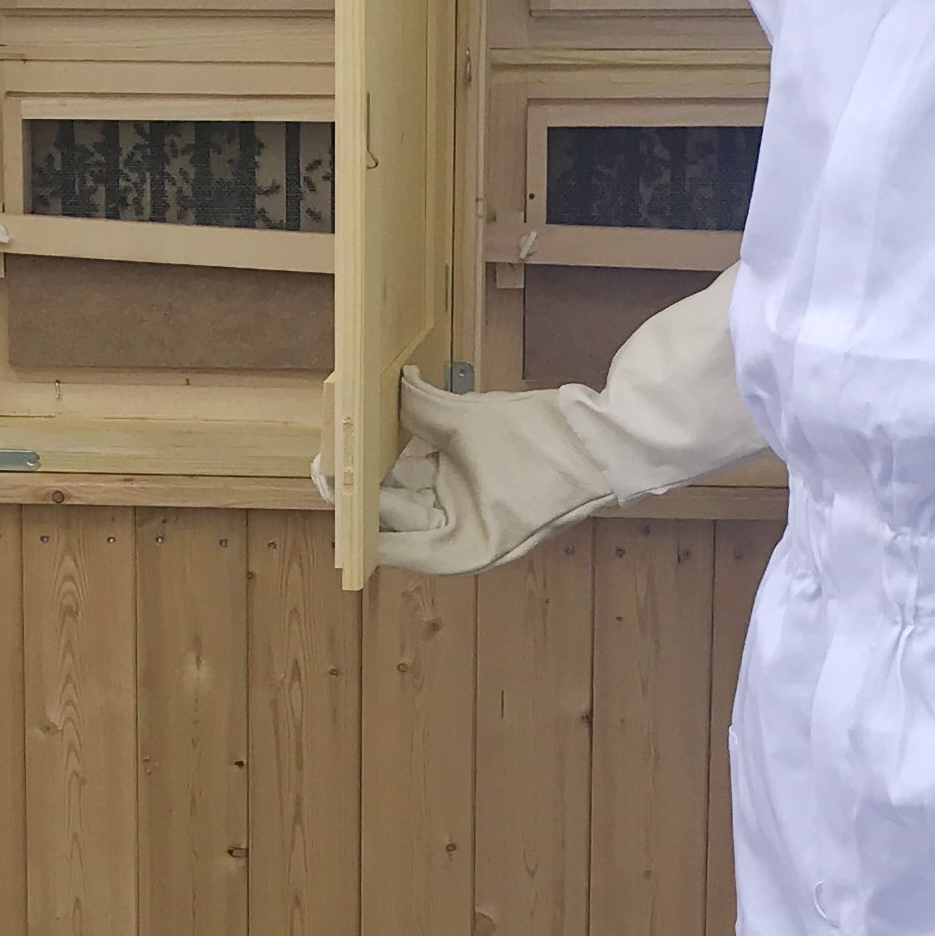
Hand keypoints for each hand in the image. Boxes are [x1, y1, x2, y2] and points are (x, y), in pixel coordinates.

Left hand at [353, 371, 615, 574]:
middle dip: (365, 479)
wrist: (606, 442)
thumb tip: (388, 386)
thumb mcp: (471, 424)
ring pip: (411, 490)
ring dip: (386, 461)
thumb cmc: (544, 449)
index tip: (328, 476)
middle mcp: (459, 539)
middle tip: (331, 447)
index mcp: (459, 548)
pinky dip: (415, 450)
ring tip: (351, 430)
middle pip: (395, 513)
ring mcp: (469, 515)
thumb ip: (420, 409)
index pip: (386, 539)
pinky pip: (434, 474)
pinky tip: (388, 423)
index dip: (353, 508)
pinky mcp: (477, 490)